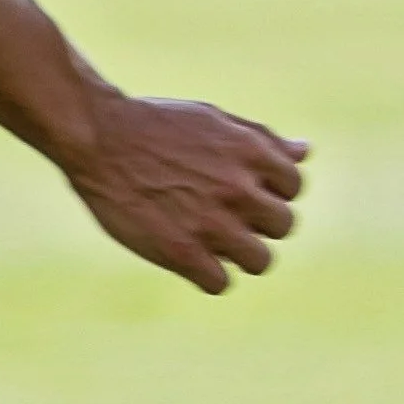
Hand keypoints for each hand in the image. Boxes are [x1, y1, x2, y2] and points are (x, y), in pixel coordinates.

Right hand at [57, 93, 305, 292]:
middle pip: (283, 226)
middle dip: (259, 224)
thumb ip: (262, 139)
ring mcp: (211, 222)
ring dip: (240, 256)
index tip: (243, 191)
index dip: (269, 191)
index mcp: (250, 152)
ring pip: (260, 261)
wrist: (98, 138)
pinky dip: (207, 276)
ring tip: (212, 244)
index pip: (293, 187)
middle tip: (226, 218)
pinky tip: (188, 259)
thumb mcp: (213, 119)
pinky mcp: (182, 252)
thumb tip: (305, 152)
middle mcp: (238, 188)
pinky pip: (219, 283)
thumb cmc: (155, 125)